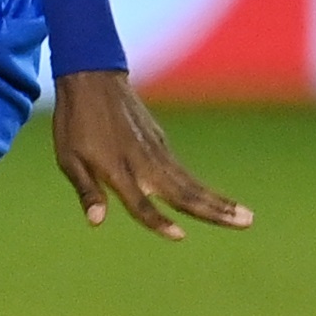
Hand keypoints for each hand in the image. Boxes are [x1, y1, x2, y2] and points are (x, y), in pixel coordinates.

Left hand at [52, 70, 252, 239]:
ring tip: (246, 217)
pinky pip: (184, 172)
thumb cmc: (74, 123)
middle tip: (246, 223)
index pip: (140, 203)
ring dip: (220, 201)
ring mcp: (156, 151)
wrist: (92, 79)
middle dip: (214, 211)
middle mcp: (143, 162)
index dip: (156, 221)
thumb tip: (96, 222)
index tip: (179, 236)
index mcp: (116, 169)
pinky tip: (218, 201)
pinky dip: (203, 189)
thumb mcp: (68, 158)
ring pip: (191, 183)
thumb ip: (86, 191)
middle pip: (182, 193)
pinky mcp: (161, 142)